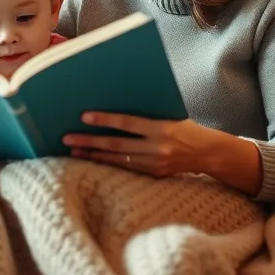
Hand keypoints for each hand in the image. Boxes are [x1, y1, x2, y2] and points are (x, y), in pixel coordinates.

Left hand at [63, 112, 262, 194]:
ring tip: (72, 151)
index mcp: (161, 128)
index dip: (105, 120)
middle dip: (89, 141)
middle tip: (66, 138)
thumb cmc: (185, 126)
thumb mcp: (169, 114)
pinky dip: (106, 164)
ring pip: (117, 160)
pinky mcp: (153, 174)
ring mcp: (154, 163)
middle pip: (116, 145)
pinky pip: (125, 169)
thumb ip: (146, 113)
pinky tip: (91, 160)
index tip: (84, 116)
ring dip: (92, 156)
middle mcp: (157, 147)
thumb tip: (116, 101)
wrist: (208, 153)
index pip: (127, 123)